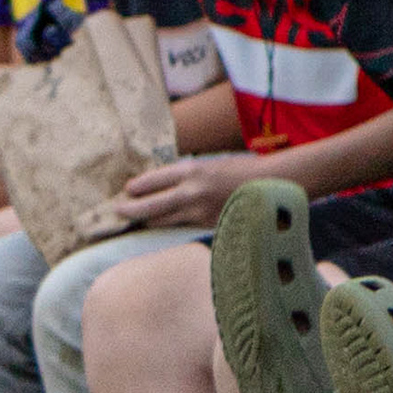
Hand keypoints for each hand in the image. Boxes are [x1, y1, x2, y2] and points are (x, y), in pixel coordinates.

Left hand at [105, 150, 266, 230]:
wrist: (274, 184)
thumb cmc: (242, 170)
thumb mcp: (210, 165)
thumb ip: (186, 176)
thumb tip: (160, 188)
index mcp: (191, 170)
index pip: (151, 182)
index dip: (135, 188)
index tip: (125, 191)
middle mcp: (192, 191)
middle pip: (149, 207)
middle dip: (129, 210)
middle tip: (117, 212)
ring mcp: (200, 212)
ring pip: (162, 222)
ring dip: (148, 222)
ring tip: (136, 222)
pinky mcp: (208, 225)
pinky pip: (181, 227)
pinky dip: (171, 226)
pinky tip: (164, 226)